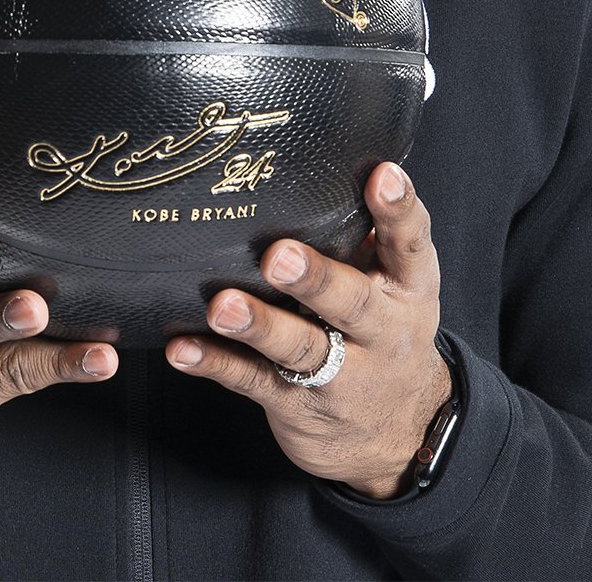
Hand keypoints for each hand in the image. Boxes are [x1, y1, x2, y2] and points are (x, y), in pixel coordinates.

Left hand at [164, 161, 449, 498]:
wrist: (401, 438)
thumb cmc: (384, 332)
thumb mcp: (397, 285)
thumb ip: (370, 231)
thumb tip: (340, 153)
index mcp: (406, 289)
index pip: (410, 243)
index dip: (398, 208)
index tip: (381, 174)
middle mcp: (380, 330)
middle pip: (349, 302)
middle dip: (315, 278)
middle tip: (279, 256)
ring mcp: (340, 374)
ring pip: (297, 347)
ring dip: (257, 324)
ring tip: (223, 305)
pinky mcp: (297, 404)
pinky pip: (251, 381)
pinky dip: (215, 363)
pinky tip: (182, 348)